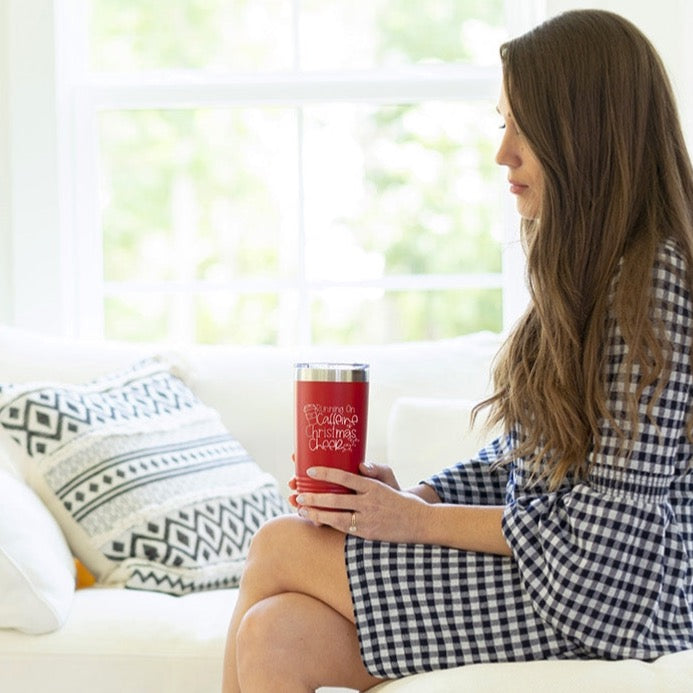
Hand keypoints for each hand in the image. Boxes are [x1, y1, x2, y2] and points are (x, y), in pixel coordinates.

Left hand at [295, 465, 426, 542]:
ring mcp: (368, 519)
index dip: (326, 473)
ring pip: (336, 517)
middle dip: (314, 498)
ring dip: (317, 514)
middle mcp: (369, 502)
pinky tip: (317, 522)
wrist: (420, 522)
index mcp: (373, 486)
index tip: (310, 471)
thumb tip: (360, 466)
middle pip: (336, 499)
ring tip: (301, 511)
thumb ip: (372, 473)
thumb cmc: (401, 500)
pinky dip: (329, 525)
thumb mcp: (388, 481)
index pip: (345, 477)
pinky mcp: (368, 533)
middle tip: (297, 495)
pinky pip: (344, 529)